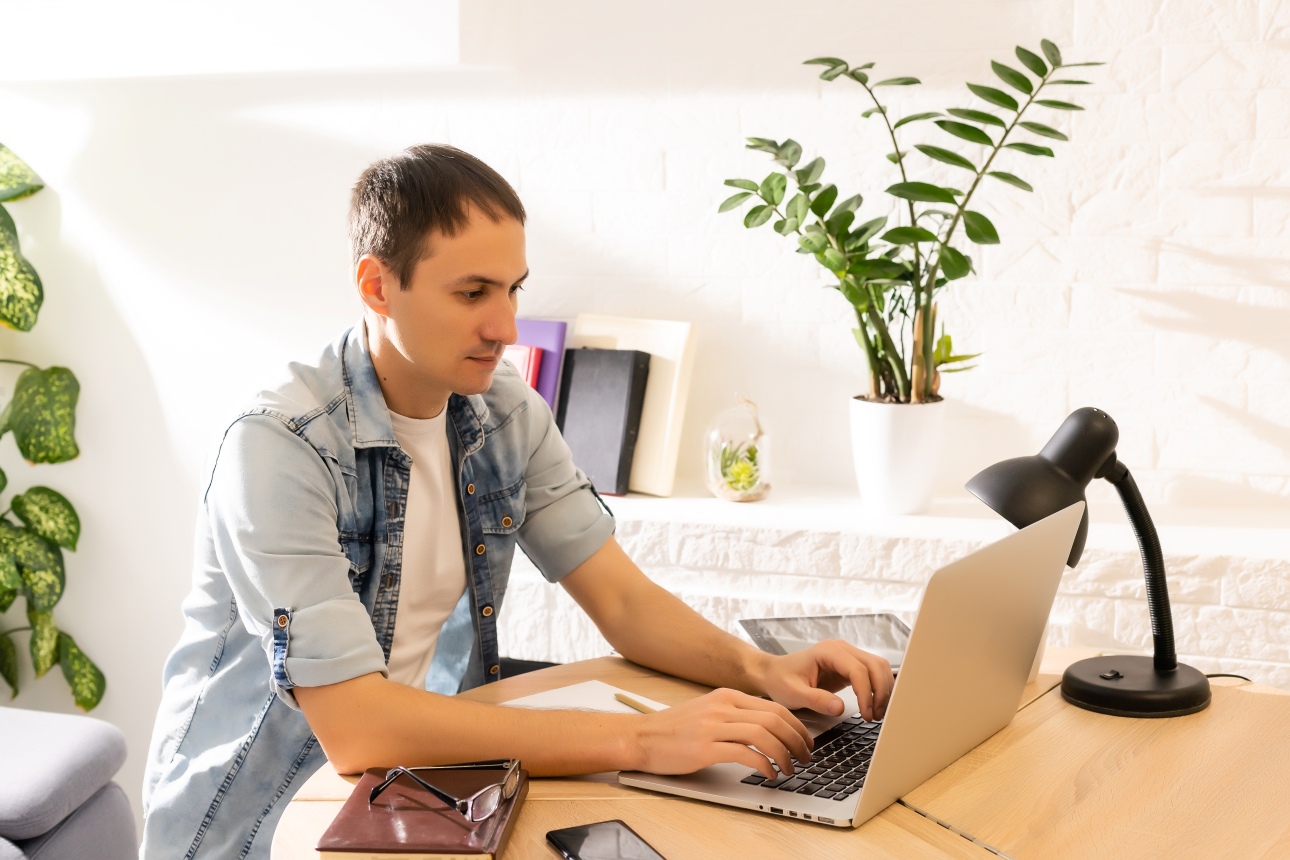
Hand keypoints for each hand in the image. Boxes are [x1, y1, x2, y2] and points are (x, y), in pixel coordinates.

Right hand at [628, 688, 812, 778]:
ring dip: (784, 754)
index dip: (797, 726)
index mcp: (727, 696)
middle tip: (805, 757)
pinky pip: (746, 754)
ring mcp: (714, 726)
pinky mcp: (705, 747)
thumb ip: (734, 715)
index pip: (774, 707)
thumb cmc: (673, 729)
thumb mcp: (708, 711)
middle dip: (797, 740)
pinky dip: (764, 764)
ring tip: (790, 768)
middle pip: (774, 719)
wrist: (641, 737)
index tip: (805, 742)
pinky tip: (769, 773)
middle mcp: (722, 707)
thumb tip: (767, 729)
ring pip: (764, 735)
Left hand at [754, 639, 893, 721]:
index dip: (866, 693)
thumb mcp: (793, 693)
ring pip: (878, 667)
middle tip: (875, 716)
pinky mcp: (849, 666)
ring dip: (883, 690)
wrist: (774, 674)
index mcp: (827, 651)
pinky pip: (872, 674)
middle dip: (880, 691)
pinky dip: (878, 688)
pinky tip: (873, 705)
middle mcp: (841, 649)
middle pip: (875, 665)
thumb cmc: (780, 680)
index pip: (858, 669)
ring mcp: (847, 656)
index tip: (866, 714)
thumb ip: (816, 699)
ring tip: (876, 713)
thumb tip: (840, 707)